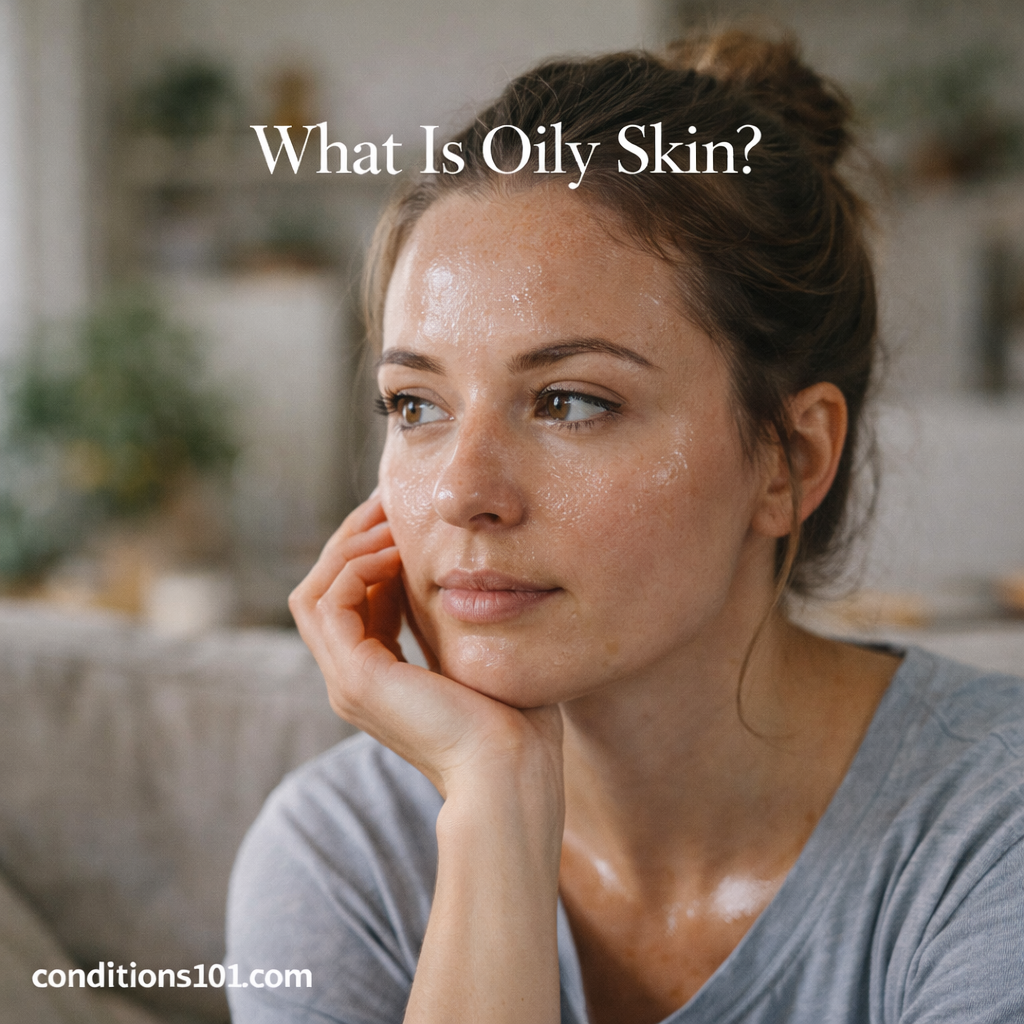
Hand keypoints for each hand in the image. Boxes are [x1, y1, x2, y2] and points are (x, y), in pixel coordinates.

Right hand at [288, 491, 563, 801]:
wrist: (511, 769)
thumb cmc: (512, 719)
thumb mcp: (473, 652)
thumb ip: (450, 618)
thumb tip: (459, 573)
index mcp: (376, 676)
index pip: (351, 600)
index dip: (370, 554)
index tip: (402, 517)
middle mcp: (350, 679)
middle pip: (323, 590)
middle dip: (352, 540)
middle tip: (386, 501)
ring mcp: (345, 681)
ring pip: (314, 591)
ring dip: (348, 546)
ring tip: (388, 518)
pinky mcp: (353, 677)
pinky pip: (329, 600)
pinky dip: (355, 566)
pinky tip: (394, 549)